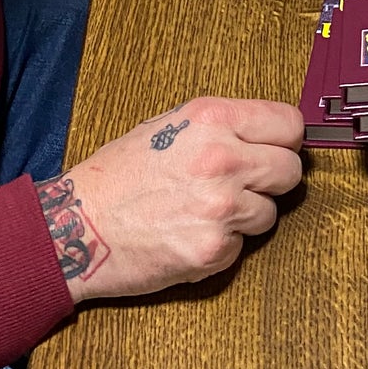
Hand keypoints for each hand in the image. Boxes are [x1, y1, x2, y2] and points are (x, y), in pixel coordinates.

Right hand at [36, 96, 303, 305]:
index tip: (274, 150)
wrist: (77, 226)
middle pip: (290, 170)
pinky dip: (221, 246)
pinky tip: (188, 235)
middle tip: (243, 187)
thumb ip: (223, 127)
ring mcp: (221, 206)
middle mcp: (222, 158)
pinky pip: (242, 247)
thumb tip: (269, 135)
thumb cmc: (119, 176)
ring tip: (202, 212)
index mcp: (212, 119)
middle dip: (271, 181)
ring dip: (245, 217)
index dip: (283, 140)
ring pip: (269, 213)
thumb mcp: (171, 125)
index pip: (289, 124)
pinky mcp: (213, 249)